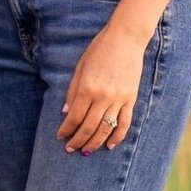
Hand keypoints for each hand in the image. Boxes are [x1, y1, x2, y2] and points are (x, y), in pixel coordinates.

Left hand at [57, 17, 149, 153]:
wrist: (125, 40)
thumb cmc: (98, 50)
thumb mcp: (79, 68)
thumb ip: (72, 92)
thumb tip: (66, 114)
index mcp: (87, 88)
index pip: (75, 117)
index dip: (66, 130)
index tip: (60, 137)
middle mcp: (103, 97)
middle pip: (89, 127)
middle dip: (77, 140)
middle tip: (69, 149)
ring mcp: (119, 99)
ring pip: (106, 129)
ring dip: (95, 143)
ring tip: (86, 151)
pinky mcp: (130, 99)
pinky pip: (124, 123)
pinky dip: (117, 137)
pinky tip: (109, 146)